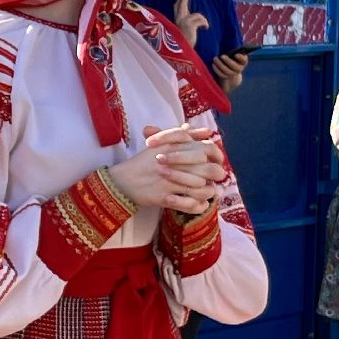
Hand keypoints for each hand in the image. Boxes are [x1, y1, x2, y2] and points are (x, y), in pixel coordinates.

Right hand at [104, 124, 221, 215]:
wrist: (121, 181)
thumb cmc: (142, 163)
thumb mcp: (161, 144)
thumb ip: (184, 136)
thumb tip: (206, 131)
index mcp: (174, 147)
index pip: (208, 149)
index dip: (218, 157)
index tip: (216, 162)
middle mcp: (173, 163)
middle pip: (210, 170)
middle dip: (215, 177)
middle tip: (214, 181)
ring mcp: (169, 181)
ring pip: (202, 189)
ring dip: (208, 193)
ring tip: (207, 193)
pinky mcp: (163, 197)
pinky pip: (189, 204)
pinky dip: (198, 206)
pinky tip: (200, 204)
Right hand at [172, 0, 209, 45]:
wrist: (183, 51)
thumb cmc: (186, 40)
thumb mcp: (185, 28)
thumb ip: (186, 19)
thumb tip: (193, 13)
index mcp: (177, 18)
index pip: (177, 4)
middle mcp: (178, 18)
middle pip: (181, 2)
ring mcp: (183, 21)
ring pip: (197, 14)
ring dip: (203, 21)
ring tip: (204, 27)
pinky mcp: (189, 24)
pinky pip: (201, 20)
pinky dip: (205, 24)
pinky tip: (205, 28)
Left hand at [210, 52, 248, 93]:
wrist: (230, 70)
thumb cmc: (232, 58)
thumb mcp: (235, 54)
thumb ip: (234, 51)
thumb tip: (233, 48)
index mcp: (243, 62)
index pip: (244, 60)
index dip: (240, 58)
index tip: (236, 54)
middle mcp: (239, 69)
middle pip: (235, 67)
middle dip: (228, 61)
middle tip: (222, 56)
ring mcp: (233, 74)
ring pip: (227, 71)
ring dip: (220, 65)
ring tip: (215, 58)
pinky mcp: (226, 77)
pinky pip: (221, 75)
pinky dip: (217, 69)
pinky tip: (213, 64)